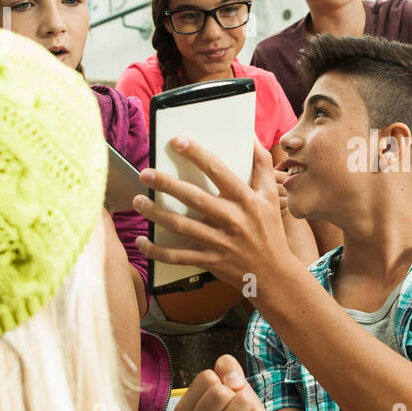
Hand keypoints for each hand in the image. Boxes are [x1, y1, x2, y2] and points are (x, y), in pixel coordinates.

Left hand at [133, 137, 296, 291]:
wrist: (274, 274)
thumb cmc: (269, 230)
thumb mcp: (271, 195)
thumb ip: (260, 164)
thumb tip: (249, 135)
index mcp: (246, 200)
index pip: (219, 171)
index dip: (197, 154)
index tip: (177, 141)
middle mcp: (232, 219)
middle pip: (194, 198)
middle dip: (167, 184)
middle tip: (145, 173)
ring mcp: (220, 242)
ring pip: (181, 226)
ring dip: (156, 213)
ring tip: (138, 201)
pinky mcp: (209, 261)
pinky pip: (177, 257)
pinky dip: (156, 251)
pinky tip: (142, 240)